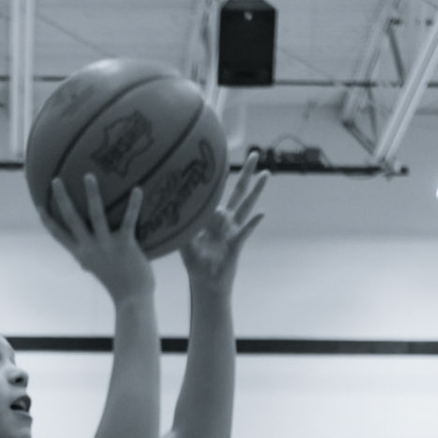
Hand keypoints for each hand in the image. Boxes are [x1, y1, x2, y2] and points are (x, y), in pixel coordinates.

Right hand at [45, 174, 154, 301]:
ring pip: (95, 215)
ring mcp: (106, 246)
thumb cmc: (118, 284)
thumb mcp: (98, 271)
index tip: (39, 205)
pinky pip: (128, 220)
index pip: (59, 235)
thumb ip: (90, 262)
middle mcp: (90, 248)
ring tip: (89, 176)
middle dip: (63, 199)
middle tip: (57, 180)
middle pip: (71, 219)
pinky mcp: (125, 245)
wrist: (132, 299)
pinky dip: (133, 205)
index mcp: (82, 254)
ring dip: (92, 194)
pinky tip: (137, 189)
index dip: (48, 221)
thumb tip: (83, 263)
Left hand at [179, 152, 266, 292]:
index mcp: (213, 218)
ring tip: (266, 174)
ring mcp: (233, 230)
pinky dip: (253, 222)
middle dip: (246, 174)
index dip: (219, 177)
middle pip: (238, 192)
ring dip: (256, 190)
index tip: (221, 157)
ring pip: (247, 206)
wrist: (205, 283)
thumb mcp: (183, 242)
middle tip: (255, 154)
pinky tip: (262, 212)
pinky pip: (245, 231)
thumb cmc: (195, 262)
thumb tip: (171, 210)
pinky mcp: (236, 244)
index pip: (217, 193)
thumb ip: (180, 226)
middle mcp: (226, 220)